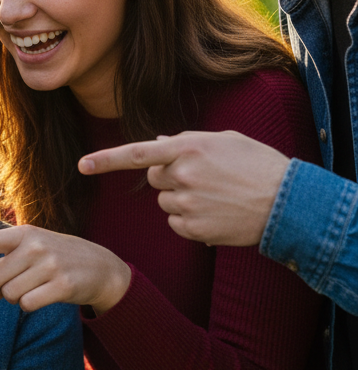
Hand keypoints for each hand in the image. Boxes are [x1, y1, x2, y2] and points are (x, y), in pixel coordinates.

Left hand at [0, 226, 129, 312]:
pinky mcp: (62, 285)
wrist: (100, 267)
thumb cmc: (58, 257)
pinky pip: (28, 303)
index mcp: (24, 234)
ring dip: (14, 299)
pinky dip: (29, 305)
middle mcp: (35, 246)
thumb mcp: (29, 252)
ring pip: (10, 293)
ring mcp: (50, 265)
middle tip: (6, 289)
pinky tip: (41, 297)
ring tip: (28, 289)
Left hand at [79, 130, 289, 245]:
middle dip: (169, 177)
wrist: (289, 203)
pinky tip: (216, 213)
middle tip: (203, 177)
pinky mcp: (194, 229)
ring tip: (216, 195)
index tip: (82, 165)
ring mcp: (188, 204)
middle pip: (154, 178)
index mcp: (188, 147)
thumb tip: (153, 143)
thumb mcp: (224, 140)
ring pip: (165, 202)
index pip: (137, 153)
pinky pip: (176, 223)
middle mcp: (183, 175)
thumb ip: (185, 141)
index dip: (106, 159)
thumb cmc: (257, 165)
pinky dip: (189, 220)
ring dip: (181, 198)